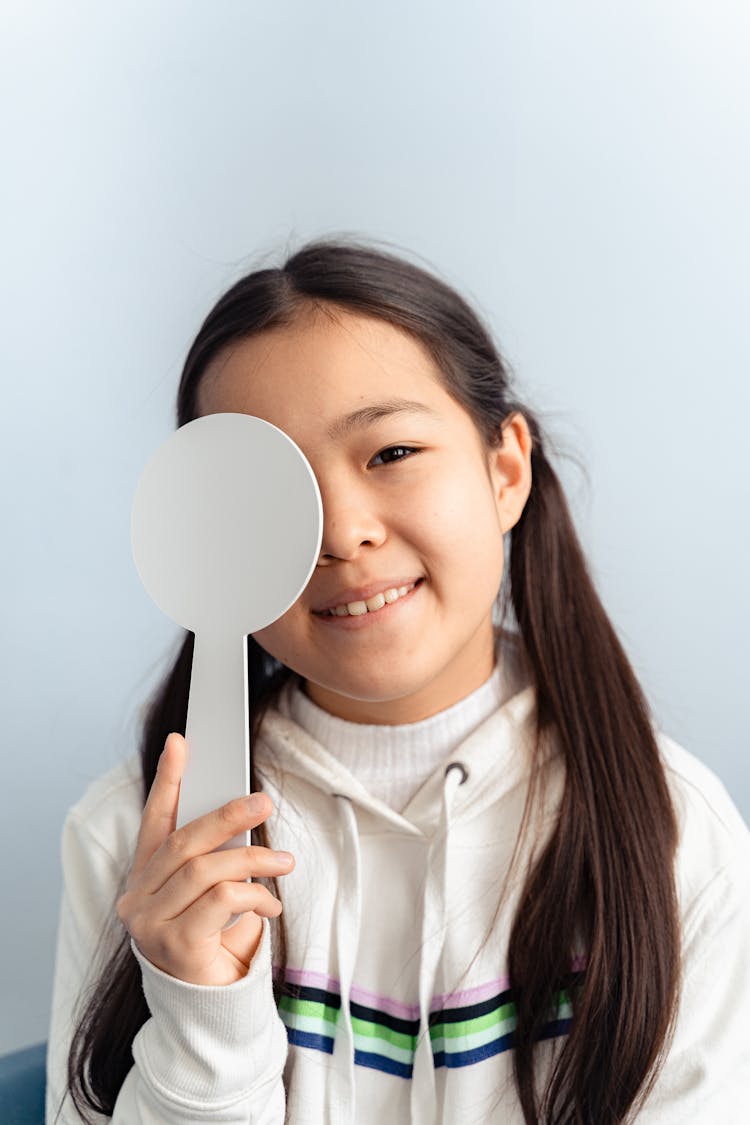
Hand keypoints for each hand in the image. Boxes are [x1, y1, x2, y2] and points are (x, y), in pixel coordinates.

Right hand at [116, 732, 293, 985]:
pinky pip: (220, 902)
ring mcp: (151, 924)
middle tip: (262, 801)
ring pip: (204, 870)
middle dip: (226, 816)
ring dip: (251, 858)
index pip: (155, 820)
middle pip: (183, 841)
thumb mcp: (211, 891)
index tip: (180, 742)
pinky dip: (253, 895)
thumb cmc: (212, 938)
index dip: (168, 779)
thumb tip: (243, 810)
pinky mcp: (175, 947)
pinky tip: (271, 903)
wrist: (209, 1005)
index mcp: (144, 877)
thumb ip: (215, 855)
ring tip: (285, 860)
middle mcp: (138, 898)